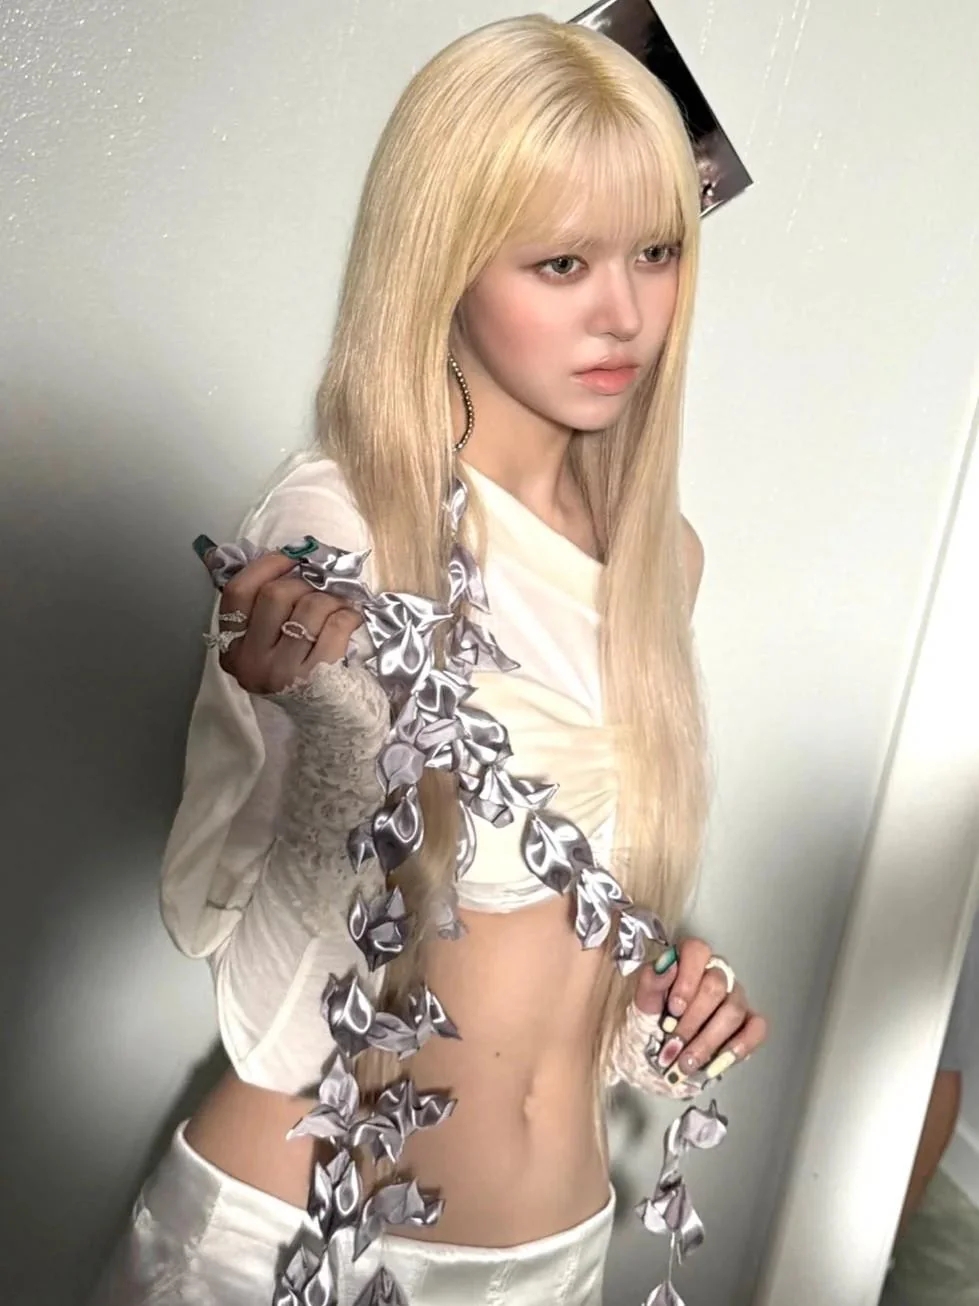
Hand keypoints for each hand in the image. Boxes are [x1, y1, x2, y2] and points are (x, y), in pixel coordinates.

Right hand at [215, 550, 363, 694]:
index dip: (265, 566)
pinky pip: (335, 625)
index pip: (238, 592)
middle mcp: (251, 662)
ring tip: (339, 610)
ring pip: (309, 606)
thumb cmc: (304, 675)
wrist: (331, 724)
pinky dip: (348, 615)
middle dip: (305, 585)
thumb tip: (281, 555)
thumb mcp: (272, 645)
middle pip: (276, 593)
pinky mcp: (315, 677)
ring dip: (331, 600)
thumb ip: (265, 607)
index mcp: (233, 649)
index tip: (289, 558)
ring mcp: (281, 672)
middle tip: (321, 594)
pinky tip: (351, 621)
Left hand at [634, 938, 767, 1086]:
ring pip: (733, 1011)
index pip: (697, 951)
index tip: (673, 1010)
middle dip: (692, 1020)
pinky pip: (756, 1029)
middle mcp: (717, 975)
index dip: (687, 979)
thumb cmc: (651, 1021)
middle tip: (673, 1045)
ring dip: (707, 1042)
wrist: (657, 1054)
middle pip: (716, 986)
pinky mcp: (749, 1023)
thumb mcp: (642, 1002)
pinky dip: (738, 1047)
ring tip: (685, 1063)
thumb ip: (651, 981)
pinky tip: (716, 1063)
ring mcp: (735, 998)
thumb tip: (666, 964)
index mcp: (689, 961)